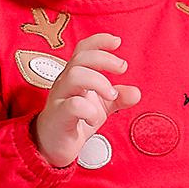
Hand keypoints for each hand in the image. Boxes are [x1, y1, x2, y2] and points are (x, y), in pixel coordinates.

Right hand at [33, 32, 141, 167]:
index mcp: (75, 76)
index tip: (117, 41)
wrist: (52, 146)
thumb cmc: (74, 120)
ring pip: (74, 75)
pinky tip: (94, 119)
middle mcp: (65, 82)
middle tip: (122, 69)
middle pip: (80, 58)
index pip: (82, 50)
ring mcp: (59, 98)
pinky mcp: (59, 116)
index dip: (98, 41)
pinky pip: (73, 105)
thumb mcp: (101, 107)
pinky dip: (90, 111)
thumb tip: (136, 92)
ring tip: (111, 96)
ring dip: (99, 82)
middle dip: (104, 59)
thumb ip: (118, 98)